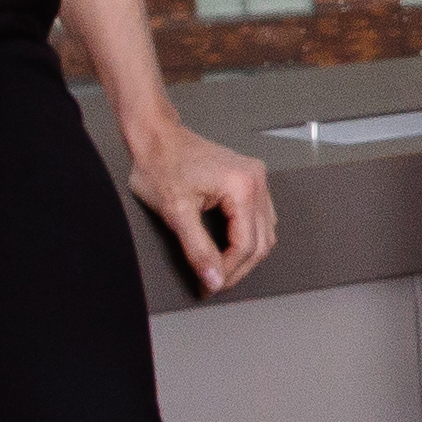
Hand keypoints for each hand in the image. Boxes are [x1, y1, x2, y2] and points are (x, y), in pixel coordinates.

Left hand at [123, 102, 275, 288]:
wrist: (156, 136)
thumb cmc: (161, 163)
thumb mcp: (175, 212)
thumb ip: (198, 249)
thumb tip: (213, 279)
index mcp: (242, 187)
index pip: (246, 245)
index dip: (229, 271)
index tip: (210, 285)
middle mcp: (255, 181)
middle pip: (260, 241)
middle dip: (238, 267)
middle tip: (214, 282)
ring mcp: (255, 178)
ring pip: (264, 232)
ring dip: (245, 254)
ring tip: (222, 268)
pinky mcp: (249, 179)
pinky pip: (260, 217)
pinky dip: (247, 237)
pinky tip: (230, 246)